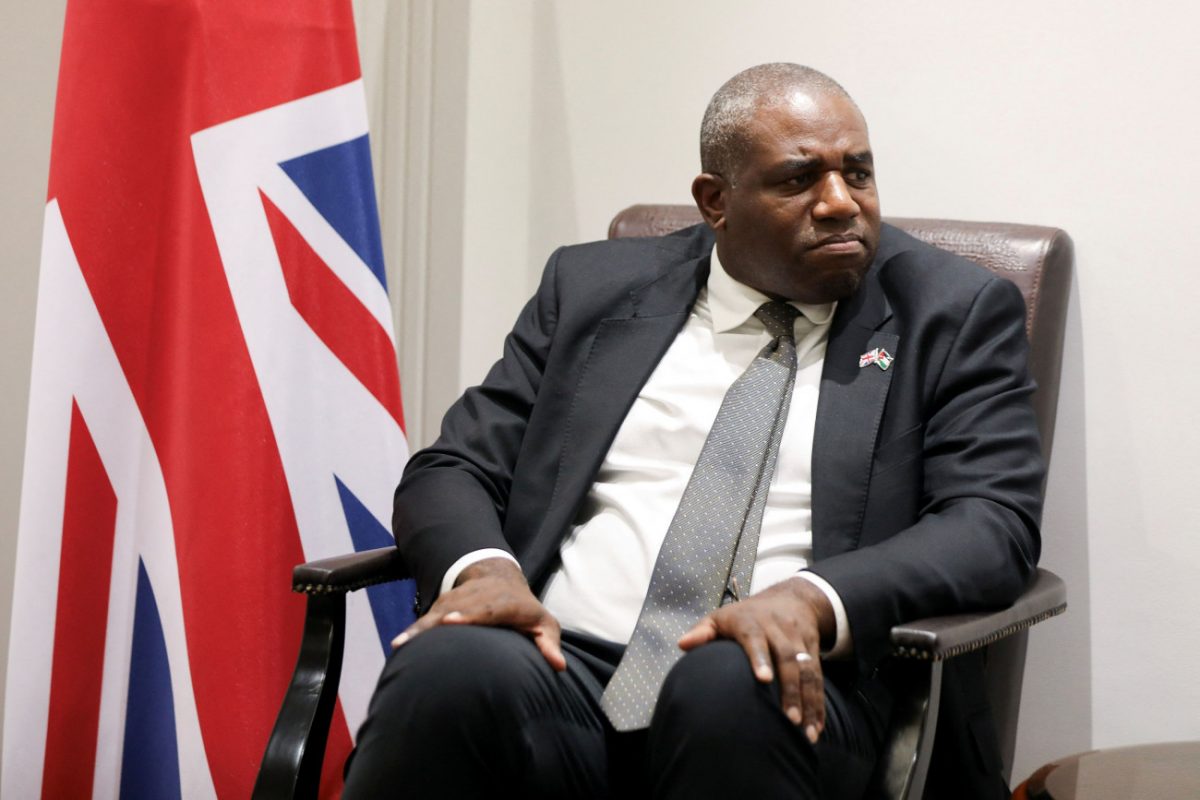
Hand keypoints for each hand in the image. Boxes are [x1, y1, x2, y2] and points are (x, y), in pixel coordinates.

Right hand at [390, 557, 565, 670]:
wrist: (498, 578)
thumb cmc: (524, 610)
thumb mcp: (542, 623)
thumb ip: (548, 643)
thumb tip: (559, 666)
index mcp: (505, 603)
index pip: (486, 608)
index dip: (468, 614)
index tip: (451, 622)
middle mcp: (478, 597)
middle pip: (455, 609)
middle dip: (436, 621)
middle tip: (415, 638)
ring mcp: (458, 598)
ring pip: (437, 611)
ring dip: (418, 628)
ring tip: (400, 644)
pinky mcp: (444, 604)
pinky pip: (428, 617)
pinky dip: (414, 630)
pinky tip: (399, 645)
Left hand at [678, 576, 833, 742]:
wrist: (791, 599)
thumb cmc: (746, 615)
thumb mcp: (721, 617)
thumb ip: (703, 632)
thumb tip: (682, 644)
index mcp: (751, 622)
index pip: (755, 638)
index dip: (760, 657)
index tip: (764, 679)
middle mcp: (778, 629)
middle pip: (787, 657)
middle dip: (790, 689)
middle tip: (789, 719)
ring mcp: (798, 640)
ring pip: (807, 670)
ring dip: (809, 702)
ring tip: (806, 732)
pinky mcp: (813, 650)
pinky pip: (818, 677)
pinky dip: (819, 704)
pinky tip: (816, 727)